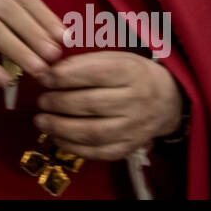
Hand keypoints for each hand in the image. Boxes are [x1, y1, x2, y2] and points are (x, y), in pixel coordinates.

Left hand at [34, 50, 182, 160]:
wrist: (168, 101)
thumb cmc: (132, 74)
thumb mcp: (115, 58)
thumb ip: (84, 63)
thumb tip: (49, 72)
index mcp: (131, 72)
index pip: (94, 74)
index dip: (64, 77)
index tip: (44, 78)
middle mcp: (135, 101)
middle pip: (91, 104)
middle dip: (59, 103)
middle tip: (41, 101)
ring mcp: (133, 127)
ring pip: (93, 132)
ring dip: (61, 128)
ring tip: (41, 121)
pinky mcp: (130, 147)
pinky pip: (99, 152)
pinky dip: (73, 147)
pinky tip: (56, 138)